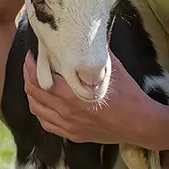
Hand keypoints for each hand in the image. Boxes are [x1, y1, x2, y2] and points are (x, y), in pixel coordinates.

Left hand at [24, 52, 154, 145]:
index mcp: (72, 96)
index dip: (31, 66)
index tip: (32, 55)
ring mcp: (68, 126)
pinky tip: (43, 102)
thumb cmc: (128, 95)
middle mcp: (66, 112)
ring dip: (32, 94)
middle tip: (31, 65)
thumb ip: (96, 52)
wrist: (140, 123)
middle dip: (28, 77)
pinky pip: (46, 123)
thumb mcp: (112, 68)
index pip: (39, 80)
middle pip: (34, 93)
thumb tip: (88, 34)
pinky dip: (40, 111)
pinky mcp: (72, 134)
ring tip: (34, 81)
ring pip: (37, 109)